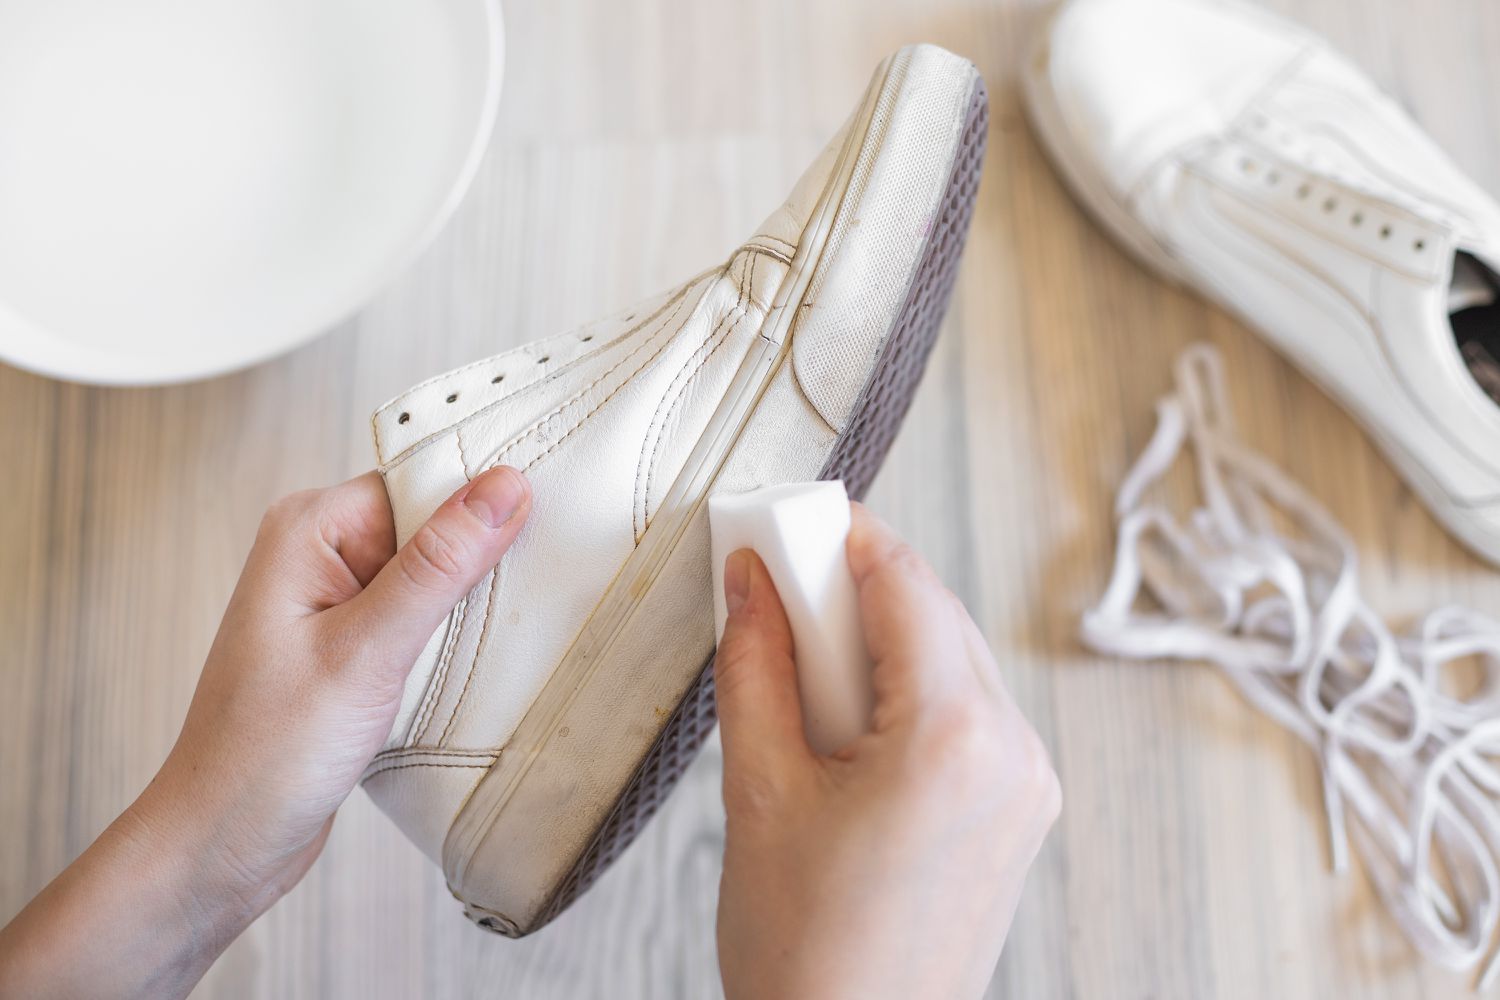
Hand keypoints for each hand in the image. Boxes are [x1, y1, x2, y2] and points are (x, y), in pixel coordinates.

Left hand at [0, 467, 530, 999]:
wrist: (222, 846)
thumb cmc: (266, 755)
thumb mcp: (367, 653)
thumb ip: (438, 566)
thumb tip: (503, 487)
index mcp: (309, 528)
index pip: (422, 480)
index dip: (482, 503)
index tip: (544, 525)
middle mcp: (319, 552)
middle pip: (434, 523)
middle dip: (482, 559)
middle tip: (525, 598)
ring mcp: (336, 600)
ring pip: (436, 573)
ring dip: (471, 606)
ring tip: (496, 640)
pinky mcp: (353, 644)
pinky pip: (424, 616)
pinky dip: (454, 637)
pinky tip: (473, 665)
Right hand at [713, 504, 1060, 999]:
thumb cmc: (809, 956)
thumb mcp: (757, 792)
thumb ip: (756, 666)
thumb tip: (752, 584)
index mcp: (952, 738)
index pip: (903, 582)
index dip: (839, 536)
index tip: (788, 520)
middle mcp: (1012, 752)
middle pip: (932, 614)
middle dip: (851, 595)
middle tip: (777, 598)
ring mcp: (1026, 784)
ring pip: (951, 658)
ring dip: (878, 646)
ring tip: (805, 687)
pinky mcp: (1019, 809)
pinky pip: (966, 710)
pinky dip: (908, 693)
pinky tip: (848, 729)